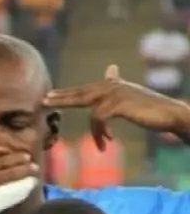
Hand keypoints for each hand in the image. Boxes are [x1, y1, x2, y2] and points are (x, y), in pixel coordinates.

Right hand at [0, 137, 38, 213]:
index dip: (11, 159)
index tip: (26, 157)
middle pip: (2, 174)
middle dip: (21, 170)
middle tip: (35, 167)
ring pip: (4, 188)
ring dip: (20, 183)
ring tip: (33, 180)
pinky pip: (1, 202)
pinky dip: (13, 198)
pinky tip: (23, 194)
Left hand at [44, 65, 189, 149]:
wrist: (171, 114)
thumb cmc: (151, 108)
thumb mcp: (130, 95)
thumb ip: (116, 87)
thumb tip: (110, 69)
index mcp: (113, 84)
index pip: (84, 89)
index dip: (66, 92)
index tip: (49, 95)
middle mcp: (112, 86)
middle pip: (80, 94)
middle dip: (61, 99)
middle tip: (43, 102)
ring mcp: (115, 93)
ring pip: (91, 112)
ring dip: (96, 132)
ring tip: (102, 144)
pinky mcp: (118, 104)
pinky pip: (99, 120)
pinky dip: (102, 134)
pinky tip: (108, 142)